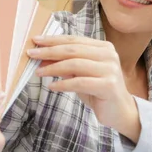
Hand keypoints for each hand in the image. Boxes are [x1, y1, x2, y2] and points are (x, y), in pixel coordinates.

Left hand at [27, 35, 141, 141]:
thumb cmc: (98, 91)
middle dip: (49, 51)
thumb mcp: (81, 74)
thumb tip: (42, 57)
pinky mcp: (108, 85)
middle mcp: (108, 55)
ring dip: (53, 68)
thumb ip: (66, 64)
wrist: (120, 111)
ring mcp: (110, 69)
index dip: (53, 40)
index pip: (74, 40)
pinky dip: (63, 84)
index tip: (36, 41)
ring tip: (38, 72)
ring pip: (75, 64)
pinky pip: (79, 82)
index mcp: (103, 47)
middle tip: (31, 54)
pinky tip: (52, 87)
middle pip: (73, 50)